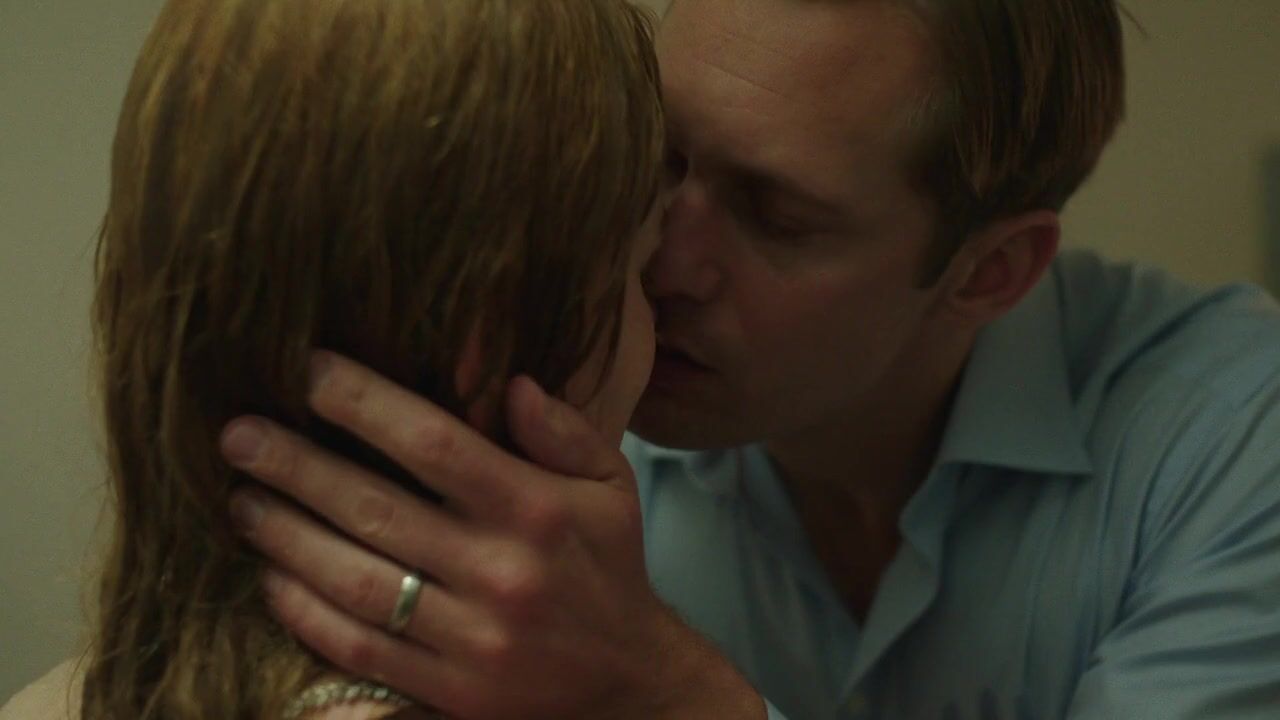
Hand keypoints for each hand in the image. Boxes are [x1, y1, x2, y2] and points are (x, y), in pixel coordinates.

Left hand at [221, 351, 763, 719]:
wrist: (629, 685)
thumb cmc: (609, 569)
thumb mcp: (611, 487)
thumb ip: (565, 431)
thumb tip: (508, 382)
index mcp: (537, 510)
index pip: (434, 443)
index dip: (363, 403)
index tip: (309, 372)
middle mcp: (502, 571)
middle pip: (376, 509)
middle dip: (296, 466)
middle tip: (237, 435)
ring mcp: (473, 639)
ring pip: (355, 583)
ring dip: (287, 539)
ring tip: (242, 501)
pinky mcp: (451, 692)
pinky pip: (360, 651)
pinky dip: (306, 615)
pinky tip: (272, 578)